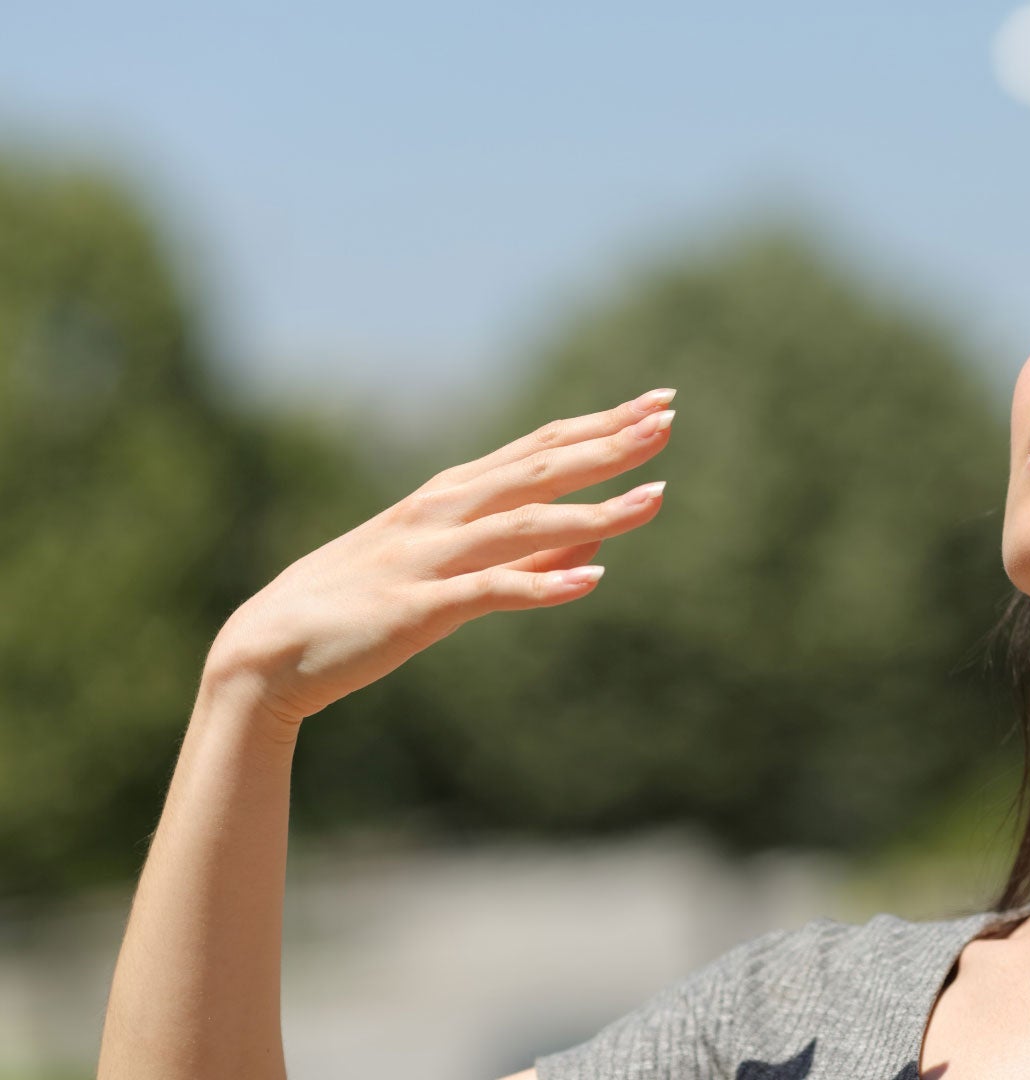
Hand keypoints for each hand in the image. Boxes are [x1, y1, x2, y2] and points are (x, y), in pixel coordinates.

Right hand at [206, 388, 677, 728]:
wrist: (269, 652)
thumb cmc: (364, 606)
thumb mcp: (452, 568)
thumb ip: (528, 549)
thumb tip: (600, 533)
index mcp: (451, 495)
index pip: (540, 446)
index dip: (601, 424)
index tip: (657, 404)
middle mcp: (443, 512)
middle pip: (540, 467)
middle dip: (609, 444)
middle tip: (668, 420)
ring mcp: (429, 556)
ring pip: (526, 523)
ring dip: (595, 509)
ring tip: (656, 500)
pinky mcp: (417, 608)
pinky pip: (489, 592)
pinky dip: (541, 584)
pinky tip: (589, 582)